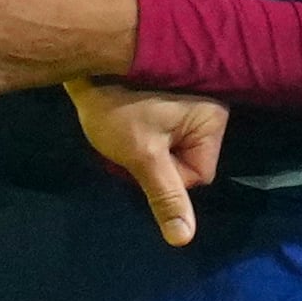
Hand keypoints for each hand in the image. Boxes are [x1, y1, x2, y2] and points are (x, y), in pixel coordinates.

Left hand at [69, 80, 222, 246]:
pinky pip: (163, 131)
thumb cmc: (118, 106)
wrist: (87, 61)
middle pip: (186, 161)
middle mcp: (209, 107)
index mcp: (214, 119)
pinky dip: (143, 134)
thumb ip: (166, 196)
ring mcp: (189, 100)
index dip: (167, 175)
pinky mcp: (168, 96)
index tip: (142, 156)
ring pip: (171, 148)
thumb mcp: (142, 155)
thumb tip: (184, 240)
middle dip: (156, 161)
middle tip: (130, 142)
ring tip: (125, 129)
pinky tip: (125, 121)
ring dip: (146, 149)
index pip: (198, 174)